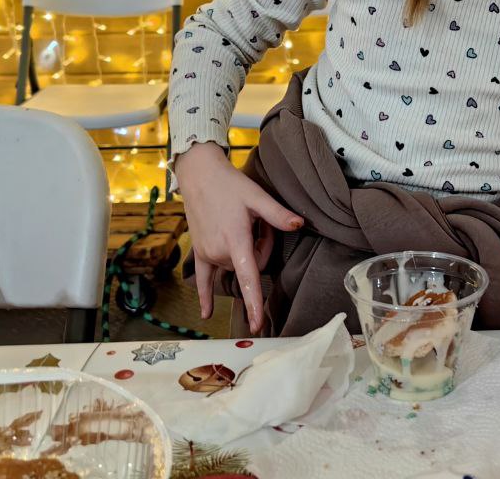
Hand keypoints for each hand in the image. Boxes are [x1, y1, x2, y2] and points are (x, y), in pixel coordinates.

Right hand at [175, 141, 303, 333]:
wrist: (200, 176)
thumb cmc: (231, 185)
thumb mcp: (257, 196)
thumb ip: (278, 215)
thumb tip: (300, 225)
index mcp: (236, 239)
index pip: (248, 278)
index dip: (254, 302)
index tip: (257, 324)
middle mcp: (220, 251)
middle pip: (252, 264)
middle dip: (261, 247)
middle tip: (258, 222)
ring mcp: (207, 253)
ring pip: (237, 265)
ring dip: (245, 251)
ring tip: (242, 224)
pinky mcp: (199, 252)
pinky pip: (203, 279)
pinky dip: (206, 295)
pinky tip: (206, 314)